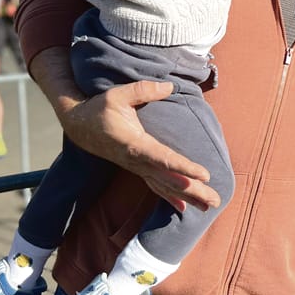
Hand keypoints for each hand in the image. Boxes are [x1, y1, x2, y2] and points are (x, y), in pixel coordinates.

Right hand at [59, 80, 221, 212]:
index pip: (163, 158)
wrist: (79, 126)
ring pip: (165, 186)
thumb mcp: (118, 95)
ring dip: (189, 197)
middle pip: (169, 179)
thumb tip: (169, 86)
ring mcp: (137, 167)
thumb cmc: (99, 109)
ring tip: (210, 206)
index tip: (204, 174)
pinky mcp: (137, 168)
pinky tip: (185, 208)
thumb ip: (143, 90)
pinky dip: (171, 198)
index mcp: (134, 144)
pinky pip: (156, 186)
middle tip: (216, 200)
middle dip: (193, 190)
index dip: (183, 168)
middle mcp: (136, 161)